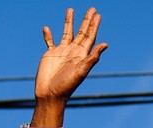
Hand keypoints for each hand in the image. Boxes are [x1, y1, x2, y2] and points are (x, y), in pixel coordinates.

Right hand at [30, 7, 106, 126]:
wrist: (51, 94)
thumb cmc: (67, 85)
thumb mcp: (81, 71)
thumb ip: (92, 57)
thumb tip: (105, 44)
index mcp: (82, 55)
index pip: (90, 37)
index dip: (94, 26)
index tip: (97, 14)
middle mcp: (73, 52)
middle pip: (81, 32)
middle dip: (86, 21)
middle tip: (92, 8)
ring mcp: (62, 52)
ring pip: (66, 33)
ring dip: (68, 22)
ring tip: (70, 9)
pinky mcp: (50, 55)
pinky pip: (49, 42)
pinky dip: (48, 35)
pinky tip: (47, 28)